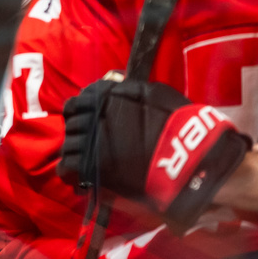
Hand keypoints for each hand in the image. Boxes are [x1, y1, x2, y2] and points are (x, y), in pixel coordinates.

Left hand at [61, 79, 249, 231]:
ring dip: (76, 152)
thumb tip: (113, 82)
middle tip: (90, 143)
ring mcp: (92, 143)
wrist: (189, 157)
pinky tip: (79, 176)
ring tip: (87, 161)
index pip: (76, 103)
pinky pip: (68, 167)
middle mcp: (93, 117)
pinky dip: (70, 171)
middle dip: (79, 133)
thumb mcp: (155, 93)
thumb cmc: (178, 124)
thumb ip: (129, 89)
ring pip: (69, 145)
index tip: (85, 121)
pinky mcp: (93, 167)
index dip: (79, 113)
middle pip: (72, 125)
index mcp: (105, 97)